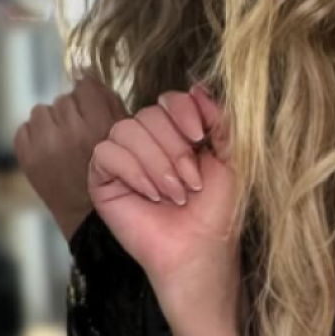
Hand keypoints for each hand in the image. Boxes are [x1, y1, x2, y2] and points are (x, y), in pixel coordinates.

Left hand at [14, 73, 129, 242]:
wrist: (90, 219)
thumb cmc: (117, 180)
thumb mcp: (126, 140)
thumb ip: (111, 106)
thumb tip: (89, 77)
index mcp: (99, 125)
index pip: (86, 86)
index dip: (90, 95)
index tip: (91, 105)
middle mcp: (69, 131)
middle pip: (65, 99)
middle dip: (73, 112)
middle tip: (80, 131)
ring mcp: (44, 144)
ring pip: (43, 111)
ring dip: (53, 122)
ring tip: (64, 141)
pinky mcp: (26, 155)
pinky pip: (26, 129)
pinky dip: (36, 137)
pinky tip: (51, 151)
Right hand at [85, 81, 240, 292]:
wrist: (199, 249)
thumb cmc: (217, 211)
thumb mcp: (231, 158)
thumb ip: (220, 120)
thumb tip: (197, 86)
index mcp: (176, 133)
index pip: (168, 99)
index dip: (182, 111)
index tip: (200, 138)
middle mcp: (147, 142)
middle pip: (148, 113)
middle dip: (174, 148)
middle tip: (191, 182)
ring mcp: (123, 159)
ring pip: (126, 129)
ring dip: (156, 162)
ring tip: (174, 193)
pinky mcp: (103, 179)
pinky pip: (106, 153)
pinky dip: (132, 170)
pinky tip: (151, 195)